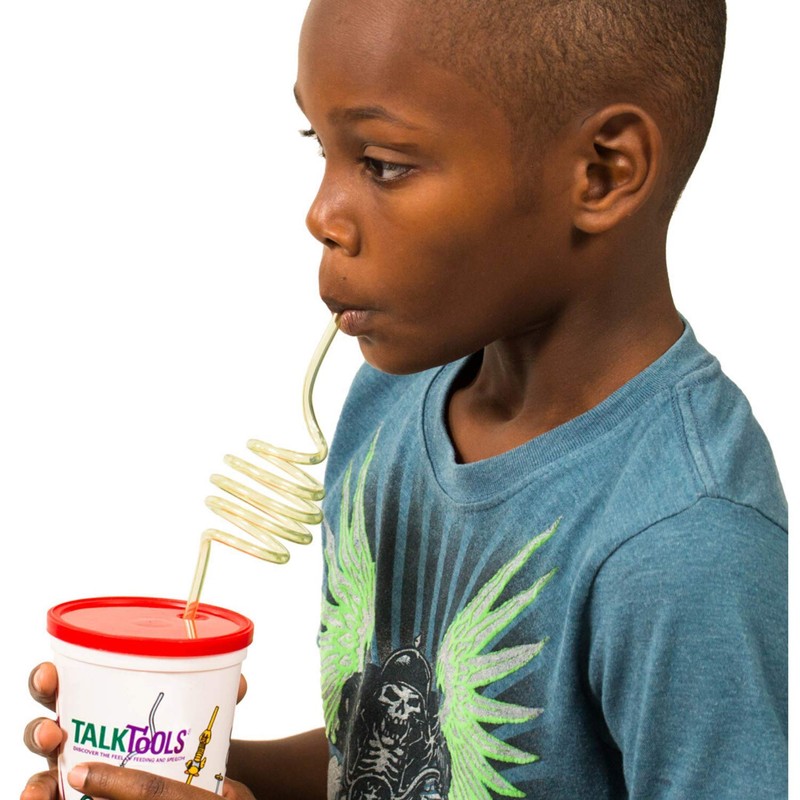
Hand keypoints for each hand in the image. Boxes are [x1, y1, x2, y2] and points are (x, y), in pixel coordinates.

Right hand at [21, 663, 248, 799]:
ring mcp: (70, 773)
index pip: (62, 686)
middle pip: (43, 729)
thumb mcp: (190, 715)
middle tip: (54, 732)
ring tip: (47, 785)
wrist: (183, 784)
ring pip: (41, 775)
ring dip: (36, 780)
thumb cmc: (175, 738)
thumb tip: (238, 684)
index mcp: (94, 703)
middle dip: (39, 728)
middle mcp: (74, 737)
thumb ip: (210, 698)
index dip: (47, 680)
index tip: (51, 675)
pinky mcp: (75, 799)